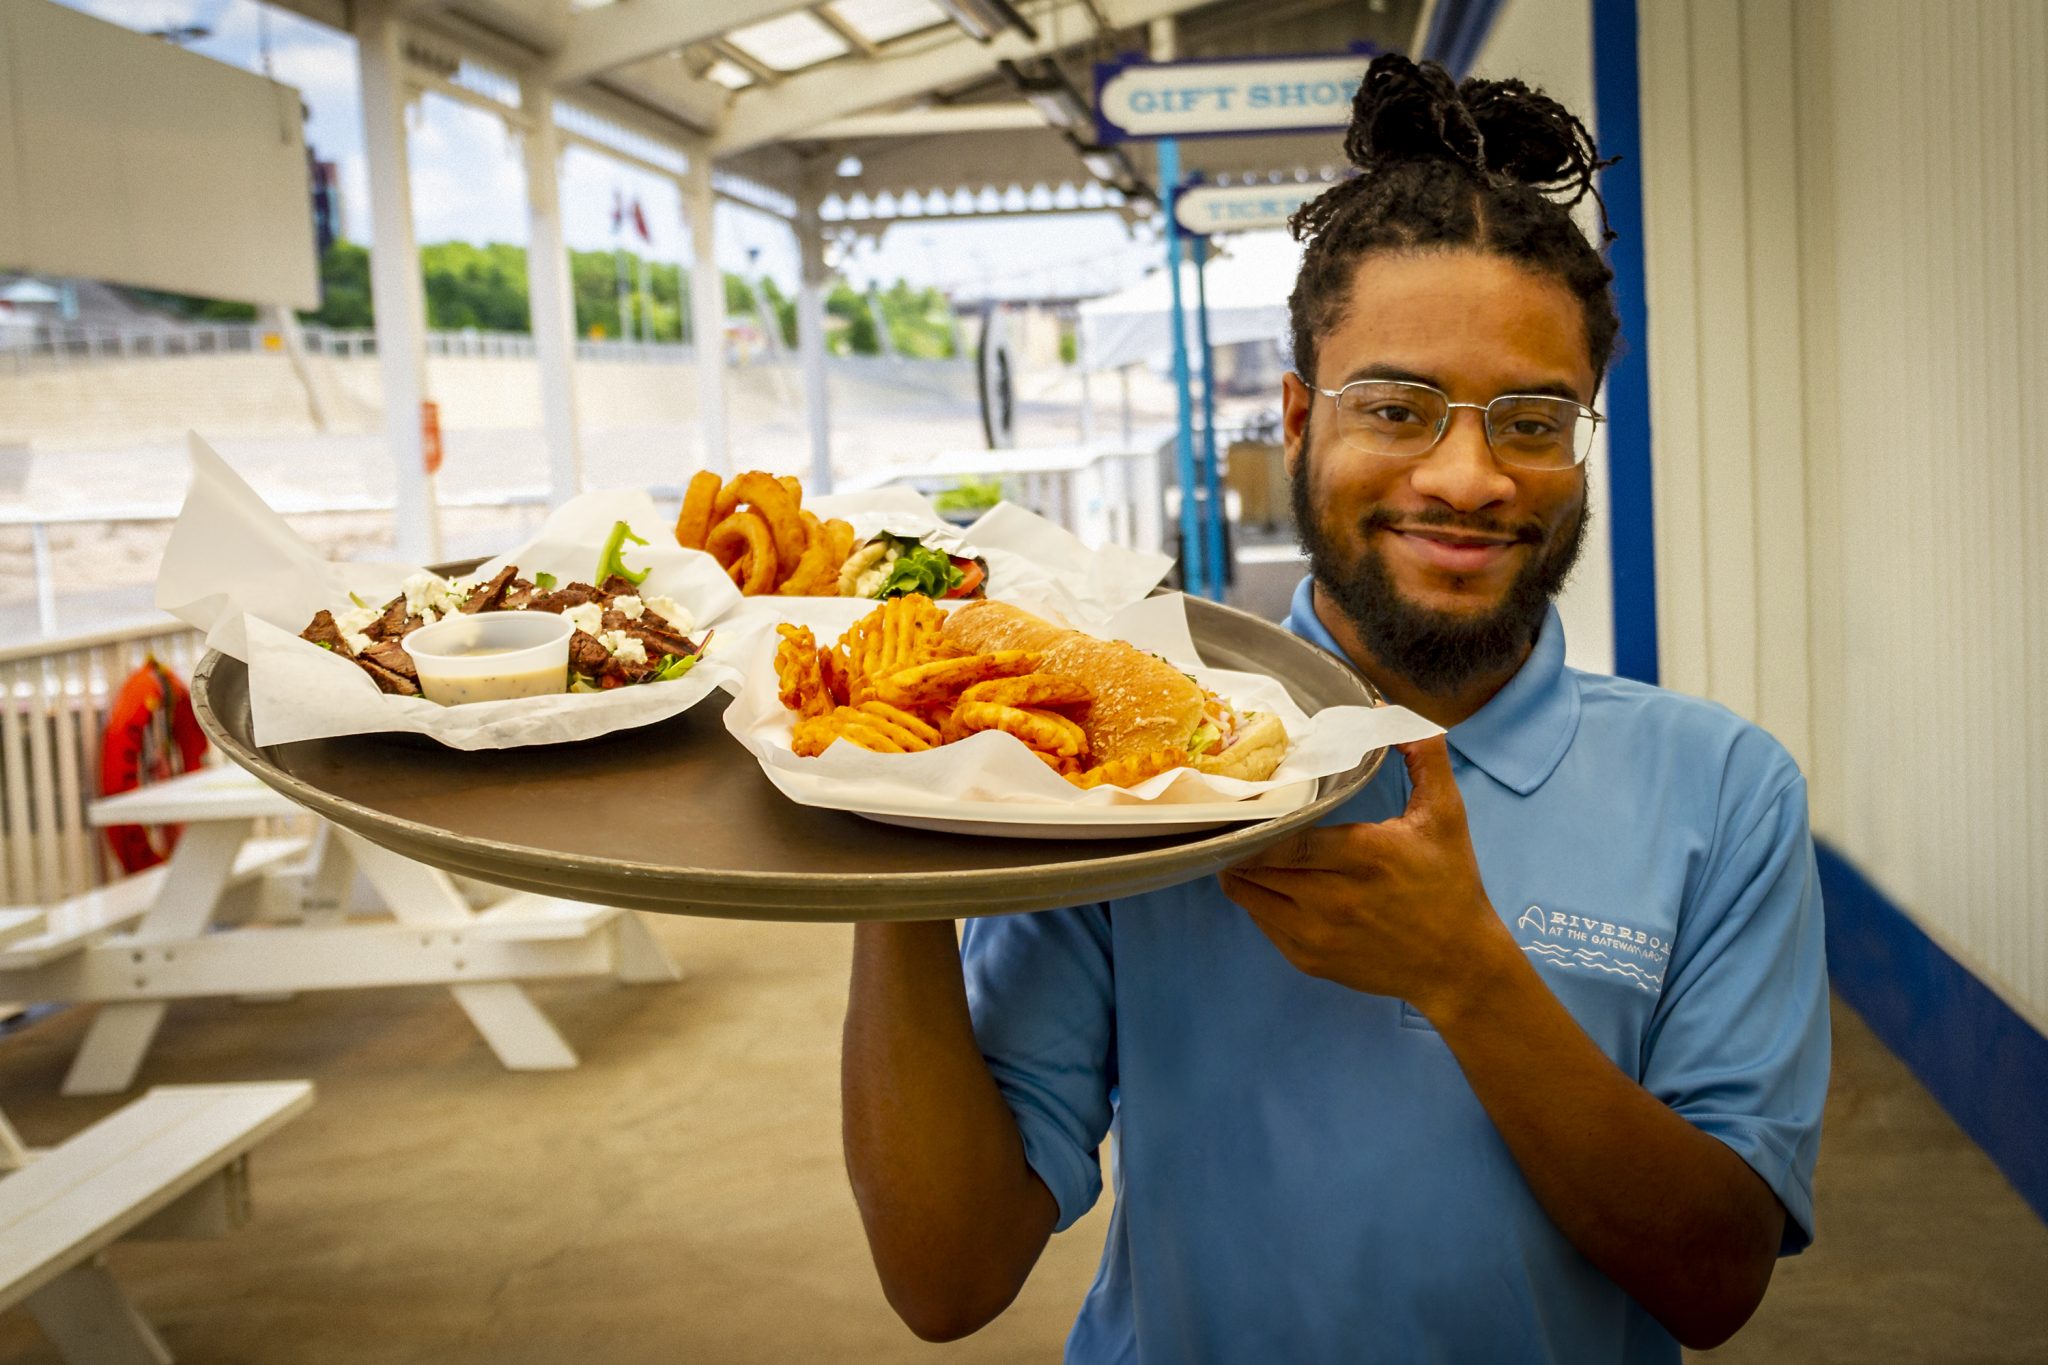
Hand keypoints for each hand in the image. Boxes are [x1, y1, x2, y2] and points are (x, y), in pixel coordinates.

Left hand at [1219, 735, 1511, 1015]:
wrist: (1459, 966)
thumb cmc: (1451, 885)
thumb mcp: (1445, 815)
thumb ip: (1424, 756)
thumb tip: (1388, 711)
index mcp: (1365, 856)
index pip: (1286, 837)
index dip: (1261, 822)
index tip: (1252, 804)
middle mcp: (1334, 898)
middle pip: (1258, 863)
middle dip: (1243, 841)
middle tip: (1237, 820)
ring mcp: (1317, 935)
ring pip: (1250, 893)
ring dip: (1242, 869)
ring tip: (1242, 847)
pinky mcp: (1309, 960)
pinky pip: (1260, 922)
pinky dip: (1255, 899)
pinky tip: (1264, 881)